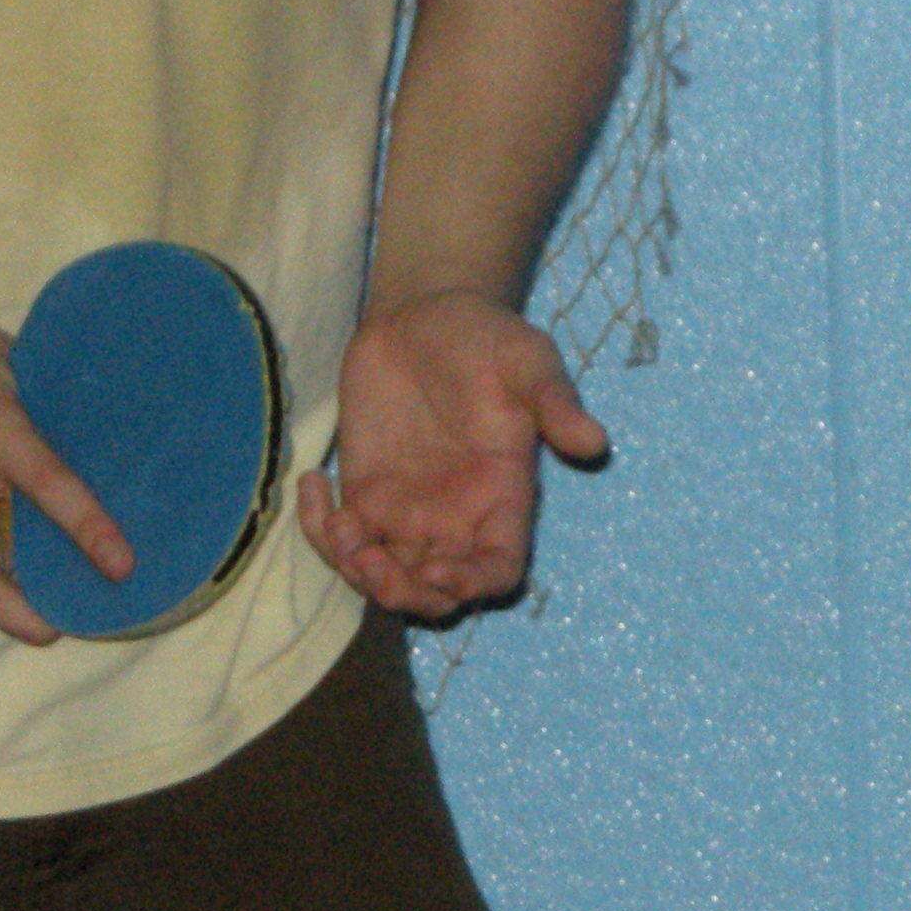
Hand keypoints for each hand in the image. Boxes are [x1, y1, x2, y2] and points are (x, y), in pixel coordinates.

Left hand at [296, 293, 607, 620]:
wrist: (427, 313)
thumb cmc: (486, 337)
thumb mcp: (527, 360)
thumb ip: (556, 404)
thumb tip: (595, 442)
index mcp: (503, 499)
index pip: (497, 571)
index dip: (472, 587)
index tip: (438, 570)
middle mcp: (456, 519)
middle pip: (435, 596)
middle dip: (403, 595)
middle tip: (371, 557)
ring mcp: (407, 511)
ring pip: (384, 579)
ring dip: (358, 574)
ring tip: (341, 523)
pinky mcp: (364, 493)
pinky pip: (339, 540)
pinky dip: (319, 532)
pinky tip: (315, 481)